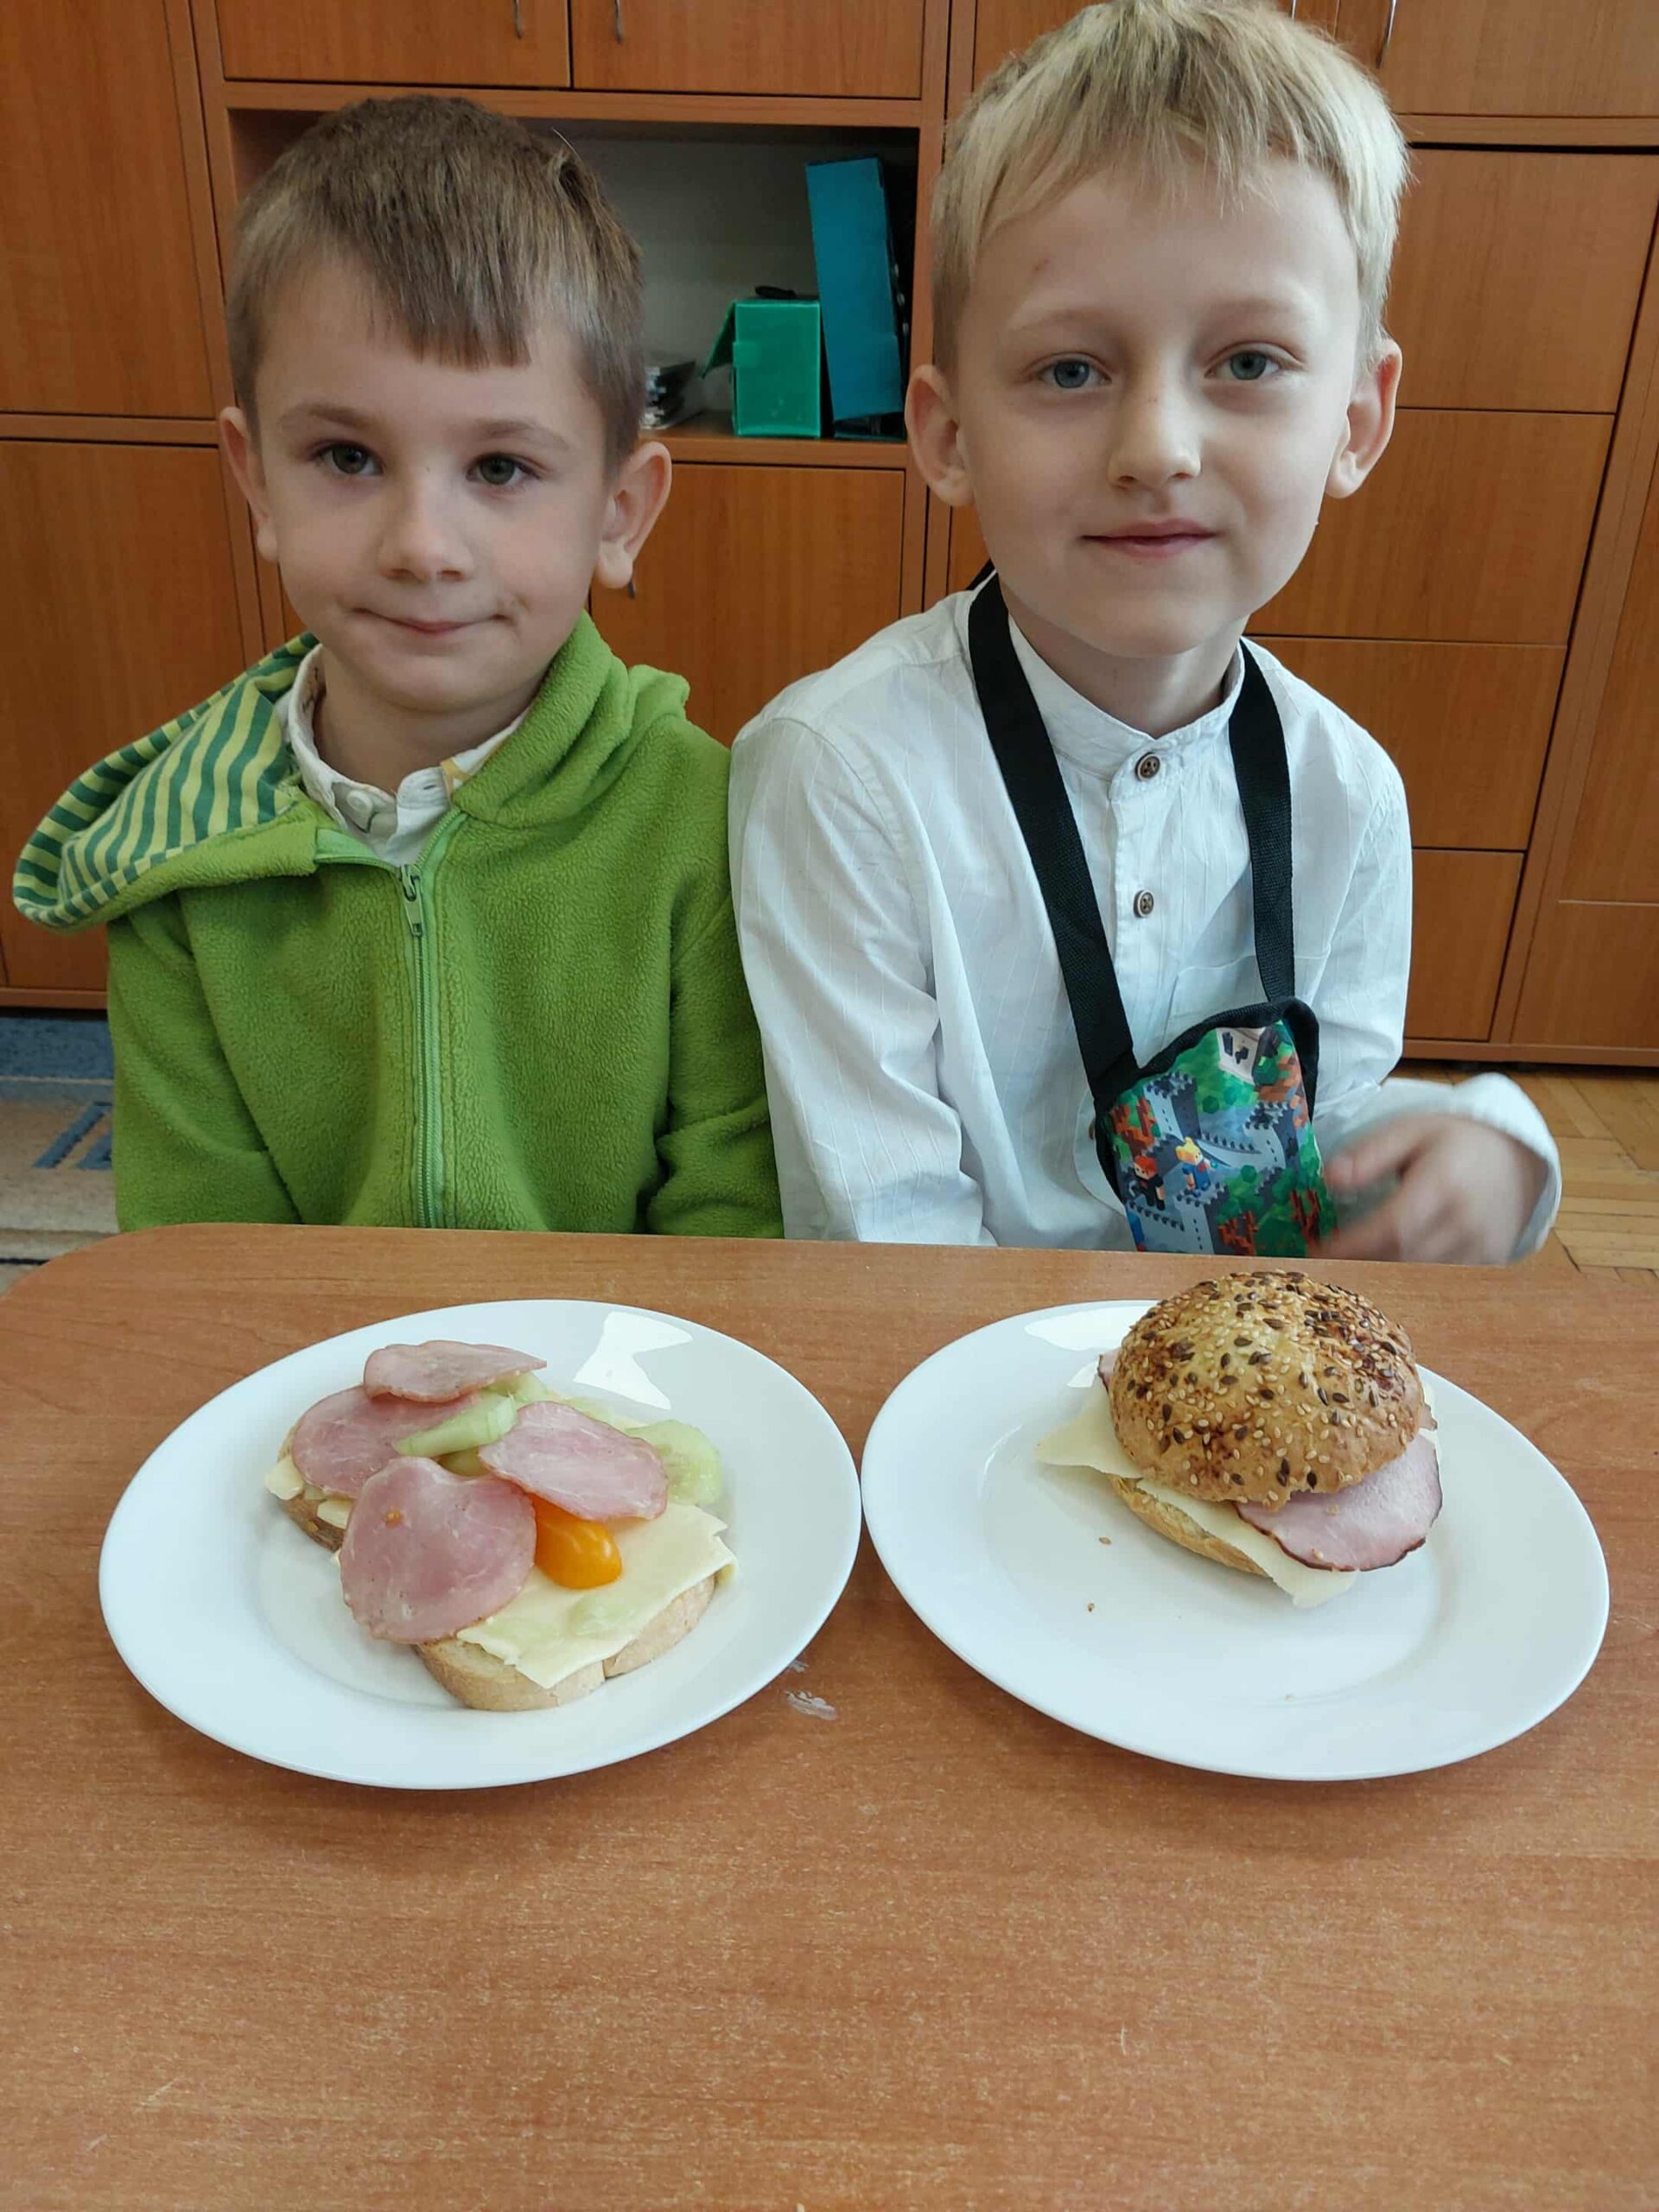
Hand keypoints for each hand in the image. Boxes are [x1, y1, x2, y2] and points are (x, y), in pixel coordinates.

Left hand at [1315, 1115, 1546, 1263]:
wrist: (1518, 1157)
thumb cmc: (1455, 1141)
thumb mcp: (1410, 1130)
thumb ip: (1370, 1154)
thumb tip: (1329, 1178)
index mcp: (1444, 1184)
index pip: (1392, 1228)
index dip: (1351, 1246)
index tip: (1315, 1252)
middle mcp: (1467, 1222)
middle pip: (1403, 1259)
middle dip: (1358, 1264)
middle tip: (1323, 1265)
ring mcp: (1483, 1247)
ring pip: (1422, 1277)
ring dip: (1382, 1276)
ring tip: (1348, 1270)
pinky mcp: (1490, 1264)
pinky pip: (1444, 1282)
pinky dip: (1412, 1281)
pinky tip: (1386, 1275)